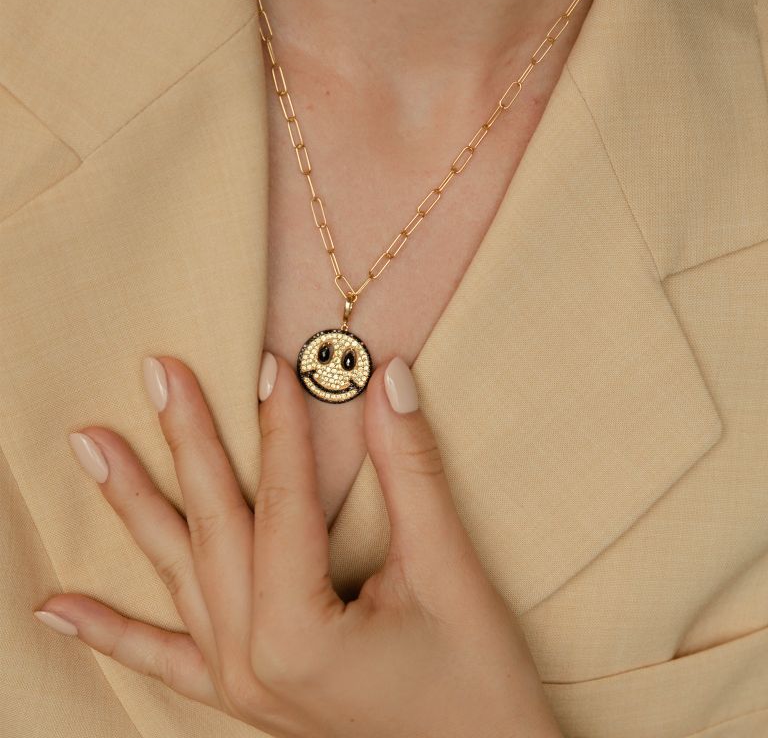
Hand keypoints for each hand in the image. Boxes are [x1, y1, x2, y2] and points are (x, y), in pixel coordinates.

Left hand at [37, 352, 561, 737]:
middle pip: (214, 526)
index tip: (273, 362)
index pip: (283, 503)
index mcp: (299, 635)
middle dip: (188, 440)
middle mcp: (252, 662)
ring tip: (91, 447)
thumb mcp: (448, 570)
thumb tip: (387, 381)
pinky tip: (57, 609)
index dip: (282, 426)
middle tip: (157, 373)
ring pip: (179, 575)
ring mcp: (240, 682)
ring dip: (135, 506)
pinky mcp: (246, 692)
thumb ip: (411, 471)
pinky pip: (165, 656)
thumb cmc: (477, 680)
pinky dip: (112, 631)